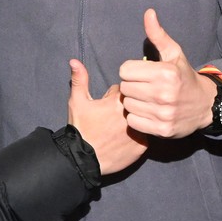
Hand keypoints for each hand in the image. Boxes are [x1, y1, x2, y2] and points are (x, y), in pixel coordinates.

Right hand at [67, 59, 147, 174]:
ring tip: (120, 129)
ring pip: (145, 117)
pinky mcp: (144, 145)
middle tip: (113, 118)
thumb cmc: (80, 129)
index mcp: (118, 102)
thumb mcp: (77, 102)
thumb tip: (74, 60)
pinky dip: (139, 135)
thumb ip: (79, 79)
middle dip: (129, 106)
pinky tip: (126, 140)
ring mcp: (140, 130)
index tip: (108, 104)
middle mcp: (133, 114)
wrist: (83, 160)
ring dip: (136, 119)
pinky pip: (147, 134)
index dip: (117, 95)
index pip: (127, 88)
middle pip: (138, 102)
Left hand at [118, 8, 218, 137]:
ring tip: (147, 99)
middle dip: (131, 86)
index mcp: (166, 73)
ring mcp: (163, 114)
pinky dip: (137, 117)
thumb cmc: (184, 76)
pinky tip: (148, 111)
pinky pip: (133, 121)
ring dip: (134, 102)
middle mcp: (164, 94)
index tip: (142, 73)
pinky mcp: (162, 130)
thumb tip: (149, 12)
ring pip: (128, 105)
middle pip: (125, 88)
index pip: (125, 70)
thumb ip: (158, 35)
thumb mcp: (174, 53)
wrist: (205, 105)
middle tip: (144, 86)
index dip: (131, 70)